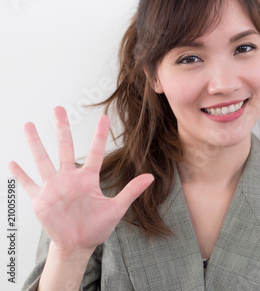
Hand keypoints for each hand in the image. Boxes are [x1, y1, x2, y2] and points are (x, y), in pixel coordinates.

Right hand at [8, 106, 153, 253]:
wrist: (79, 245)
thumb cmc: (97, 227)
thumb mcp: (117, 209)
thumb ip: (131, 191)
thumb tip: (151, 177)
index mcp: (88, 179)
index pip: (95, 152)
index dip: (99, 135)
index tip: (103, 117)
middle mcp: (70, 178)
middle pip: (65, 148)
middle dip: (61, 129)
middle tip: (58, 108)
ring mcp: (54, 187)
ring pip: (43, 160)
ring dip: (36, 144)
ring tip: (29, 125)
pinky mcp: (41, 200)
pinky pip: (29, 184)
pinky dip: (20, 175)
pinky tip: (12, 162)